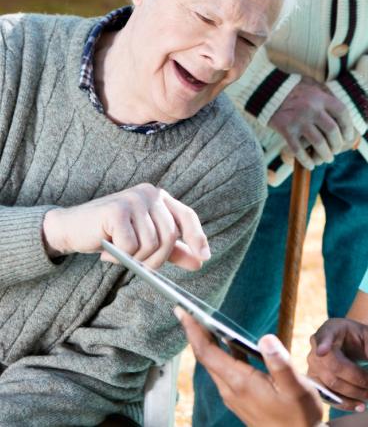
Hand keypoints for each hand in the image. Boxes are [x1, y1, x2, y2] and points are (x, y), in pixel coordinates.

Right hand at [42, 183, 208, 270]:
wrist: (72, 228)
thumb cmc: (111, 234)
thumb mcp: (146, 241)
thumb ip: (173, 250)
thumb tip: (199, 262)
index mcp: (159, 197)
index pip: (187, 216)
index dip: (197, 237)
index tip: (204, 258)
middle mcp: (150, 193)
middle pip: (169, 236)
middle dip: (157, 259)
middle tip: (138, 265)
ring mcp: (133, 199)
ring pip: (151, 244)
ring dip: (135, 259)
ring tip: (119, 254)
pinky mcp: (117, 210)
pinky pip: (131, 246)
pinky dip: (120, 256)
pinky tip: (108, 250)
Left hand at [177, 308, 322, 426]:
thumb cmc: (299, 416)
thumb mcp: (296, 388)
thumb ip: (280, 363)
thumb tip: (265, 338)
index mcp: (241, 383)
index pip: (207, 353)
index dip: (194, 331)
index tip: (183, 312)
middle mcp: (231, 390)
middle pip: (205, 358)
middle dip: (195, 333)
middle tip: (188, 312)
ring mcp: (234, 396)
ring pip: (213, 365)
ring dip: (206, 344)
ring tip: (205, 323)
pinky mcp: (240, 399)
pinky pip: (223, 372)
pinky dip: (220, 354)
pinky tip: (229, 346)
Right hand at [268, 77, 354, 169]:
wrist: (266, 90)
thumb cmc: (292, 90)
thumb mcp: (312, 86)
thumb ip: (325, 95)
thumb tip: (341, 113)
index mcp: (320, 97)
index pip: (342, 112)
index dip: (348, 126)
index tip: (349, 136)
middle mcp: (311, 108)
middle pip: (332, 131)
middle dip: (337, 144)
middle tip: (336, 150)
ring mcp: (299, 120)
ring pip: (319, 143)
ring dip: (325, 155)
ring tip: (327, 159)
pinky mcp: (286, 129)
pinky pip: (299, 150)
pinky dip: (306, 160)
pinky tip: (310, 165)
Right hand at [307, 318, 367, 411]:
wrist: (352, 346)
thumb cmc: (362, 337)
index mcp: (330, 329)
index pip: (324, 336)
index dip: (323, 344)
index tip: (322, 351)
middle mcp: (316, 348)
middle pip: (334, 367)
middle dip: (357, 379)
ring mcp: (313, 367)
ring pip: (331, 385)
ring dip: (353, 394)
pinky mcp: (316, 383)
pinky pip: (328, 396)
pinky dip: (345, 403)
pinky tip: (360, 406)